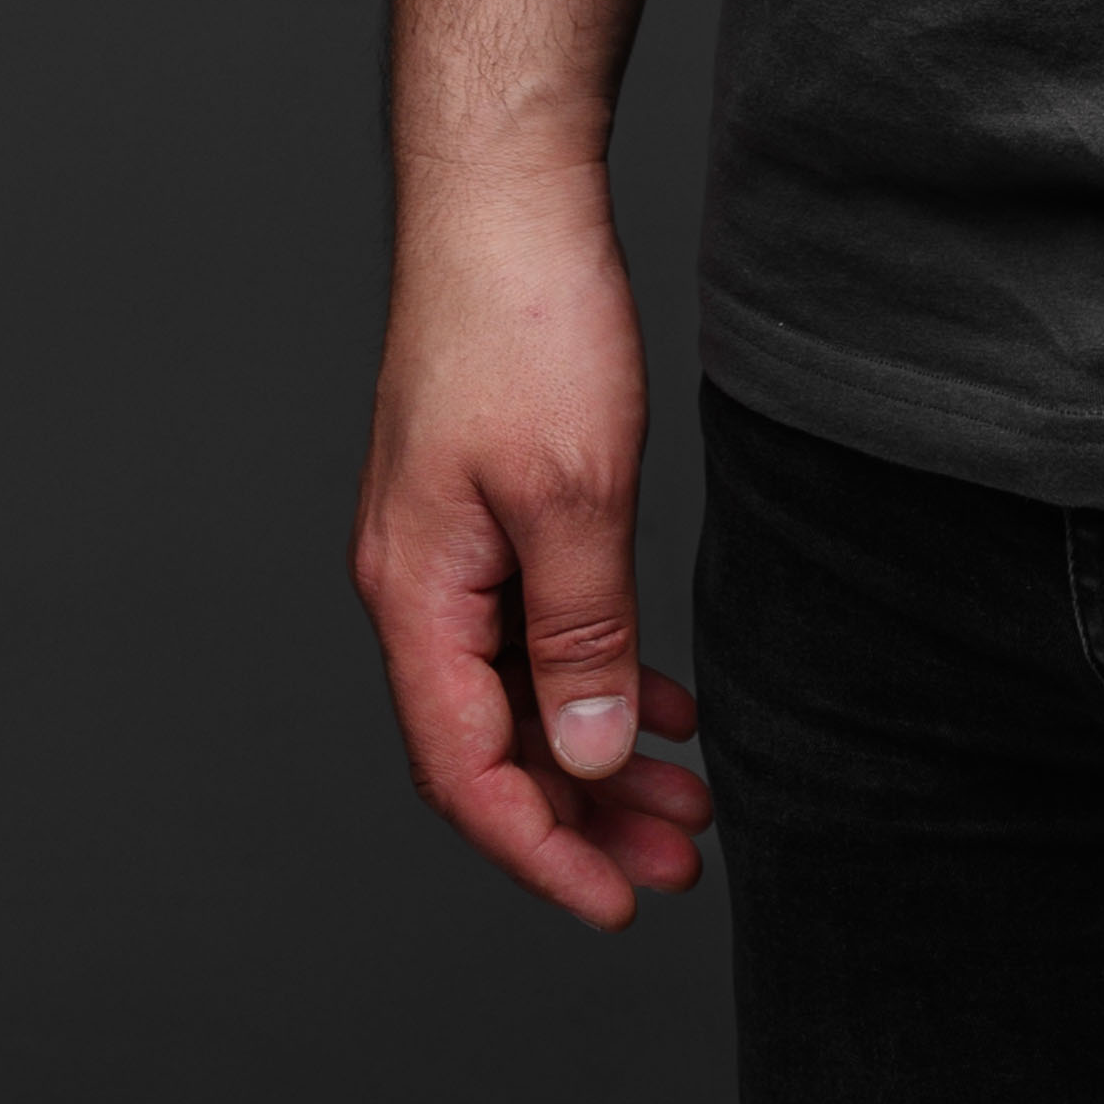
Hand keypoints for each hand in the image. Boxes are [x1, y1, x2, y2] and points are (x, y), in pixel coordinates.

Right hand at [351, 173, 714, 932]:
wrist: (505, 200)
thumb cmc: (526, 327)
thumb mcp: (575, 494)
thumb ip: (580, 633)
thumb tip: (582, 758)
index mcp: (418, 596)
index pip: (465, 769)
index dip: (539, 850)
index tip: (616, 903)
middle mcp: (419, 585)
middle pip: (494, 742)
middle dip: (583, 816)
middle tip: (677, 863)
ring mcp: (450, 546)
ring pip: (522, 687)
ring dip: (597, 750)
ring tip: (685, 802)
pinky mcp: (488, 507)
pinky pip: (536, 626)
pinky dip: (598, 672)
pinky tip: (662, 703)